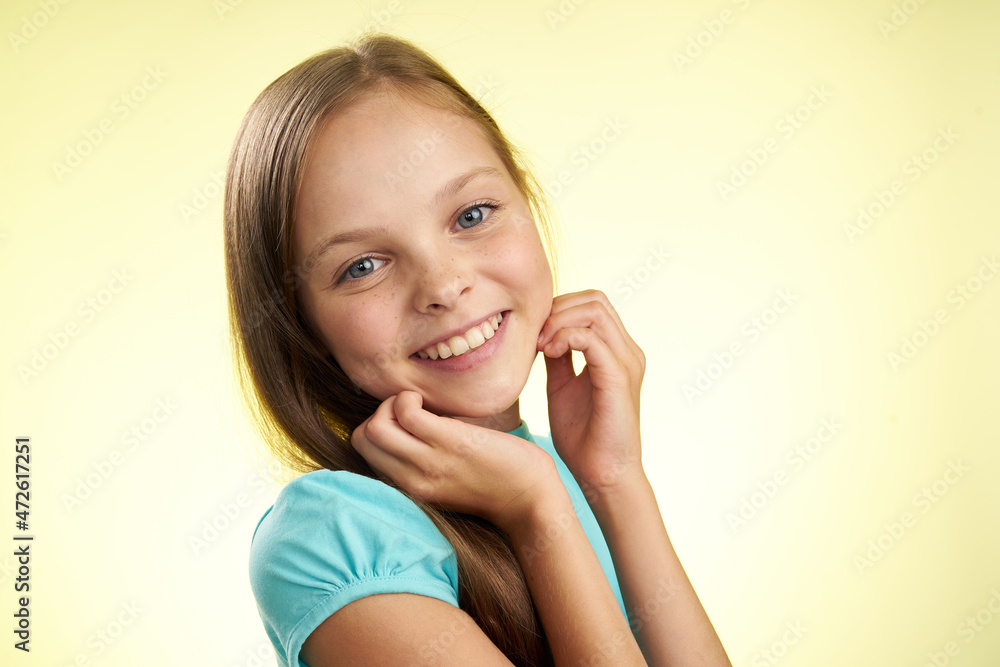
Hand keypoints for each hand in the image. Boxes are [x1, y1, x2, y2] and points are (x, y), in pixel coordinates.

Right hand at [351, 391, 559, 530]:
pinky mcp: (450, 444)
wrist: (529, 500)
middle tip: (413, 409)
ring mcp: (428, 462)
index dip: (377, 425)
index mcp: (409, 486)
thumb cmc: (493, 483)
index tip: (406, 420)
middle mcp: (412, 479)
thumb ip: (421, 459)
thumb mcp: (444, 478)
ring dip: (394, 403)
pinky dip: (410, 398)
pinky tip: (429, 402)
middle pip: (361, 437)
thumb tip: (407, 420)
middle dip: (380, 412)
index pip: (362, 450)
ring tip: (420, 404)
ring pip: (375, 427)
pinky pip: (407, 412)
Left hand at [537, 290, 645, 496]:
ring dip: (559, 320)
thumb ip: (558, 356)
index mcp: (617, 351)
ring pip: (594, 310)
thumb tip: (541, 332)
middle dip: (557, 309)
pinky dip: (565, 337)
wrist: (602, 475)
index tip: (533, 332)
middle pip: (594, 299)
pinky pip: (591, 339)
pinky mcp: (619, 377)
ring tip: (540, 345)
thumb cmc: (583, 437)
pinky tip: (547, 352)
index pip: (592, 304)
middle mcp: (627, 351)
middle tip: (535, 335)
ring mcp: (626, 362)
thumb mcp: (562, 385)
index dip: (559, 308)